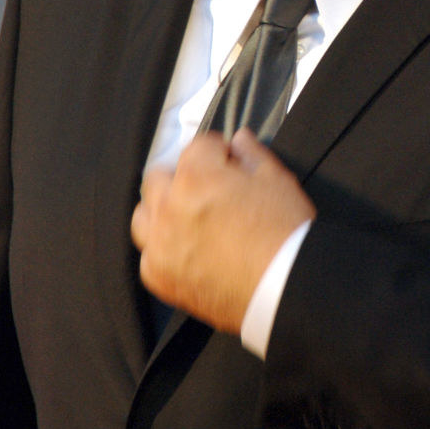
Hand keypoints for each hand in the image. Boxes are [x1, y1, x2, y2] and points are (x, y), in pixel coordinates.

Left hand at [131, 130, 315, 333]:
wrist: (285, 289)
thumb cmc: (284, 231)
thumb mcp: (277, 179)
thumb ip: (251, 153)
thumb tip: (238, 139)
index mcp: (197, 176)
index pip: (197, 145)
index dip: (219, 150)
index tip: (230, 160)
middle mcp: (168, 207)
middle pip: (159, 177)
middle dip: (183, 176)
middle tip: (210, 188)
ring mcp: (159, 245)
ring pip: (144, 215)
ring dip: (163, 210)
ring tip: (190, 219)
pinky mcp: (159, 277)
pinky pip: (148, 254)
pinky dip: (164, 248)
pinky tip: (189, 251)